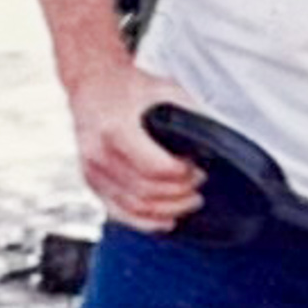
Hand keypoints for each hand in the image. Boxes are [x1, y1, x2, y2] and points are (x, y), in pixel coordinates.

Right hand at [68, 64, 204, 233]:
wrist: (93, 84)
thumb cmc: (130, 88)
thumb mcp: (167, 90)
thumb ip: (191, 116)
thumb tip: (216, 141)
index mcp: (117, 130)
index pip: (155, 168)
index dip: (183, 175)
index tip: (199, 169)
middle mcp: (99, 154)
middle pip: (146, 191)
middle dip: (180, 193)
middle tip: (199, 185)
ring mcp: (92, 171)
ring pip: (134, 206)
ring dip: (168, 209)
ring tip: (190, 201)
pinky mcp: (92, 182)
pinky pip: (118, 212)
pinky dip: (144, 222)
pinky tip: (165, 221)